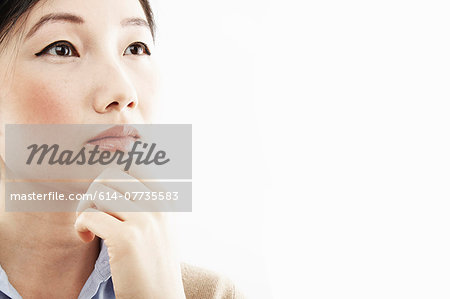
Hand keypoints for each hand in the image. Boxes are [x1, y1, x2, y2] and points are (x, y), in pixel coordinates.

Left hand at [74, 167, 185, 298]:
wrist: (160, 298)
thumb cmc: (153, 264)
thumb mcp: (160, 226)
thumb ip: (145, 201)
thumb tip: (116, 174)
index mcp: (166, 200)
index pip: (134, 165)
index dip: (110, 176)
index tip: (102, 196)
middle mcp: (158, 206)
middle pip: (112, 174)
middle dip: (94, 190)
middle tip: (93, 212)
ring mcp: (144, 221)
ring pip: (99, 192)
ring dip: (85, 208)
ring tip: (90, 227)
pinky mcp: (126, 239)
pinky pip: (89, 215)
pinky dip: (80, 226)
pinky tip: (86, 239)